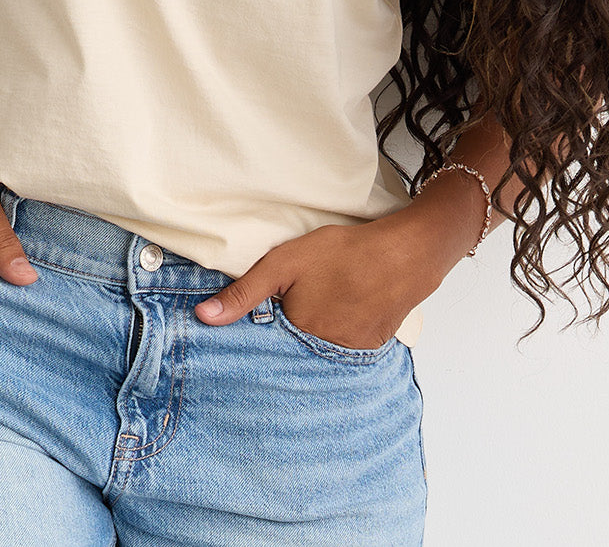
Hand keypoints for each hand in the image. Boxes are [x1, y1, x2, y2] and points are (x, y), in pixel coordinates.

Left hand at [193, 213, 443, 349]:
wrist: (406, 255)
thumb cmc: (342, 253)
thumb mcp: (284, 263)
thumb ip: (244, 292)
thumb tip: (202, 317)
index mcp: (295, 337)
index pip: (266, 348)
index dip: (260, 335)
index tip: (256, 327)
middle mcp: (321, 356)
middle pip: (293, 351)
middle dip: (286, 340)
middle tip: (297, 308)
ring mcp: (348, 354)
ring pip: (318, 352)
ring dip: (313, 339)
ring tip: (320, 309)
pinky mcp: (371, 349)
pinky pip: (344, 350)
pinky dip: (339, 336)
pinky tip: (342, 313)